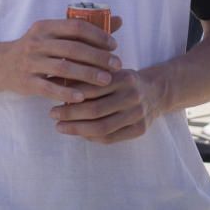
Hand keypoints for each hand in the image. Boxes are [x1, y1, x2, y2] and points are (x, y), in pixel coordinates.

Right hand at [0, 16, 122, 102]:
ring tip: (106, 80)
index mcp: (46, 27)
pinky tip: (83, 98)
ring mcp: (31, 63)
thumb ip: (84, 30)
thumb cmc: (37, 48)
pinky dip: (66, 93)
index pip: (76, 27)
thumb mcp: (54, 34)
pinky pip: (49, 88)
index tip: (113, 46)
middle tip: (116, 65)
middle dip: (98, 57)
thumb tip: (119, 20)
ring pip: (63, 68)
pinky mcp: (27, 82)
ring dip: (87, 75)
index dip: (97, 35)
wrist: (1, 64)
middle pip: (73, 48)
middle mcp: (37, 42)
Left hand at [49, 67, 163, 143]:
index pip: (92, 88)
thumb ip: (88, 75)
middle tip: (52, 113)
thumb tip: (56, 80)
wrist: (156, 92)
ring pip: (102, 127)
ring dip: (77, 129)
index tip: (53, 98)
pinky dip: (91, 137)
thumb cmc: (125, 81)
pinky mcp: (140, 129)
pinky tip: (78, 133)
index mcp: (124, 78)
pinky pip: (110, 138)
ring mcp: (138, 114)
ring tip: (60, 126)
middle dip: (70, 114)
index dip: (71, 95)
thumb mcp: (111, 71)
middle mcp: (132, 96)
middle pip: (95, 110)